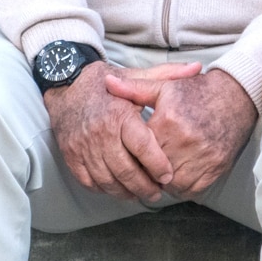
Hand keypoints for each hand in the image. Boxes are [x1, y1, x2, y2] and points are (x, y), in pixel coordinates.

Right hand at [45, 61, 201, 202]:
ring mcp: (83, 146)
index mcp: (119, 114)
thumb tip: (197, 67)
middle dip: (145, 187)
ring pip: (108, 181)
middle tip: (157, 192)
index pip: (142, 147)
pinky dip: (104, 189)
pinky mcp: (70, 155)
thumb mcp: (134, 76)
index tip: (168, 175)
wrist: (64, 85)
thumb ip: (166, 75)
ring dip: (126, 192)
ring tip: (139, 193)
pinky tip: (116, 188)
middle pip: (126, 170)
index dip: (158, 165)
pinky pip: (89, 181)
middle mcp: (100, 132)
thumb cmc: (103, 83)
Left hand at [102, 68, 256, 200]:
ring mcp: (203, 157)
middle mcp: (186, 141)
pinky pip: (191, 189)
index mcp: (169, 121)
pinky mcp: (216, 168)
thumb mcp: (165, 86)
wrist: (236, 97)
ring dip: (164, 181)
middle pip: (154, 170)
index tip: (132, 153)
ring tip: (161, 171)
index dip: (135, 154)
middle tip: (144, 166)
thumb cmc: (197, 92)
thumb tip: (107, 84)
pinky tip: (179, 174)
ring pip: (172, 184)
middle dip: (147, 170)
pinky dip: (182, 186)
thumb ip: (134, 89)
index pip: (141, 149)